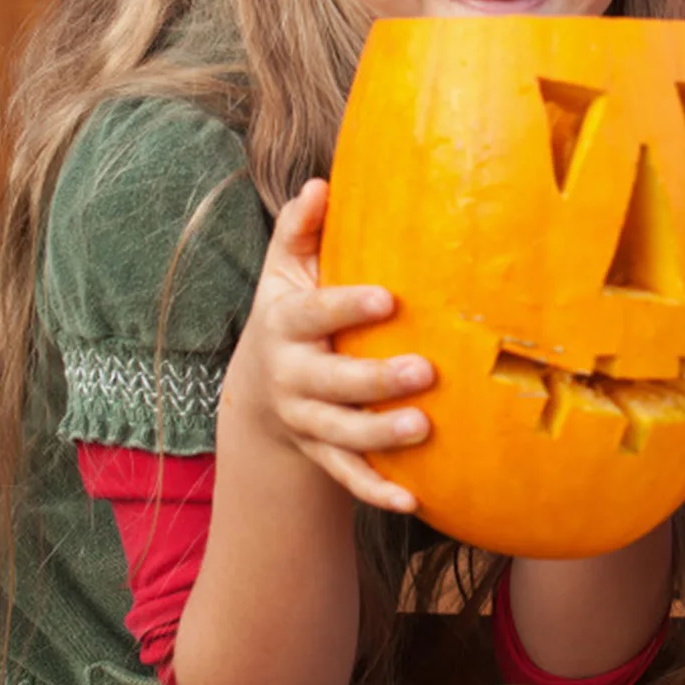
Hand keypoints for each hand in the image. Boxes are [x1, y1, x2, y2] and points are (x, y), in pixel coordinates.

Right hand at [227, 178, 434, 513]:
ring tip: (422, 428)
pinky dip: (376, 492)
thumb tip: (319, 183)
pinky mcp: (321, 454)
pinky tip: (414, 500)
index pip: (314, 313)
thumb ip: (301, 228)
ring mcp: (305, 421)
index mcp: (286, 324)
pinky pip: (347, 478)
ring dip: (380, 436)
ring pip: (340, 434)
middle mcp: (291, 377)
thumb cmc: (294, 311)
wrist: (259, 391)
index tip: (387, 299)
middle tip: (425, 370)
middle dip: (376, 380)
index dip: (346, 307)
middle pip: (331, 383)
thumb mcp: (286, 269)